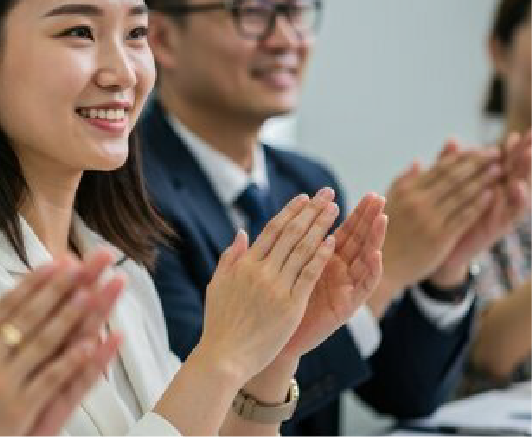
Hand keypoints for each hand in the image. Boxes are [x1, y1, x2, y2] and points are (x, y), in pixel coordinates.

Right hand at [0, 251, 124, 436]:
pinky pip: (49, 381)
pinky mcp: (18, 412)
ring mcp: (3, 386)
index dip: (31, 283)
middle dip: (57, 289)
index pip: (4, 306)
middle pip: (29, 317)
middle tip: (80, 267)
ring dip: (69, 317)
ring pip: (43, 343)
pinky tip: (89, 344)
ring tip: (91, 293)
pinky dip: (70, 362)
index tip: (52, 265)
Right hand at [196, 188, 337, 387]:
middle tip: (327, 194)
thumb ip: (230, 257)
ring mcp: (276, 287)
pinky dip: (320, 256)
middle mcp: (261, 271)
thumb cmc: (219, 323)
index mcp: (244, 264)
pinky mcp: (290, 305)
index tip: (304, 198)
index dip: (290, 212)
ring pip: (302, 249)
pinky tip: (331, 241)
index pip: (271, 230)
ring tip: (334, 210)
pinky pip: (308, 275)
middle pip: (290, 233)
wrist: (224, 356)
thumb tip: (241, 233)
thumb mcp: (217, 284)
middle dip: (311, 211)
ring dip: (320, 226)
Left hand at [279, 193, 386, 358]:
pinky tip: (376, 254)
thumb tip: (283, 217)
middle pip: (357, 239)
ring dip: (375, 239)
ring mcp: (344, 288)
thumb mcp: (282, 268)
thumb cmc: (276, 304)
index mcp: (322, 259)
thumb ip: (285, 244)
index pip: (340, 229)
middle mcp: (338, 271)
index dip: (347, 211)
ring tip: (382, 218)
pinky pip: (363, 287)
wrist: (274, 340)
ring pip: (365, 258)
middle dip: (367, 217)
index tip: (356, 192)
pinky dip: (371, 270)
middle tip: (377, 196)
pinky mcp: (347, 306)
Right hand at [377, 142, 499, 299]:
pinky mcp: (440, 237)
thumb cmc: (385, 232)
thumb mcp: (388, 203)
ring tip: (499, 169)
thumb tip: (418, 162)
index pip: (439, 167)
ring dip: (482, 179)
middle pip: (453, 177)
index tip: (477, 149)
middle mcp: (417, 202)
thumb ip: (403, 181)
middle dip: (477, 163)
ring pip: (461, 194)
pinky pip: (463, 216)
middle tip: (495, 153)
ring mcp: (429, 219)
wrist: (384, 266)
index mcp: (406, 191)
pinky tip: (490, 195)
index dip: (461, 157)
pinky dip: (478, 204)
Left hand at [431, 131, 531, 285]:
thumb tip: (452, 139)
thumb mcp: (447, 186)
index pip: (503, 162)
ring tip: (530, 154)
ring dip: (526, 171)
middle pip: (517, 172)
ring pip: (520, 188)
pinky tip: (518, 186)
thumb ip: (450, 163)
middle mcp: (500, 195)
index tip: (516, 134)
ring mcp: (501, 210)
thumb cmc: (446, 214)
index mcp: (488, 183)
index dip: (511, 150)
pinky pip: (513, 212)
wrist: (441, 249)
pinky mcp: (499, 225)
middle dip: (527, 154)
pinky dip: (517, 199)